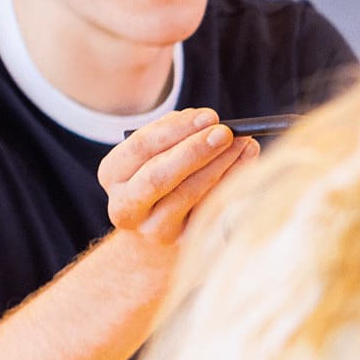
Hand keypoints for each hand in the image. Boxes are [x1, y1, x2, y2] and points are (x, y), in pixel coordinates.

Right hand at [98, 108, 258, 251]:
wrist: (160, 235)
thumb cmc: (164, 178)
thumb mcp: (159, 154)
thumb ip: (179, 135)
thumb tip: (211, 122)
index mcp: (112, 174)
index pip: (141, 146)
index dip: (177, 129)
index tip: (209, 116)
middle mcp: (125, 206)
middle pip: (158, 176)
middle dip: (195, 151)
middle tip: (226, 132)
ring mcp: (152, 229)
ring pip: (187, 195)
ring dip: (219, 166)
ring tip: (244, 144)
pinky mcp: (181, 243)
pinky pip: (209, 210)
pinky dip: (230, 184)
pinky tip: (247, 165)